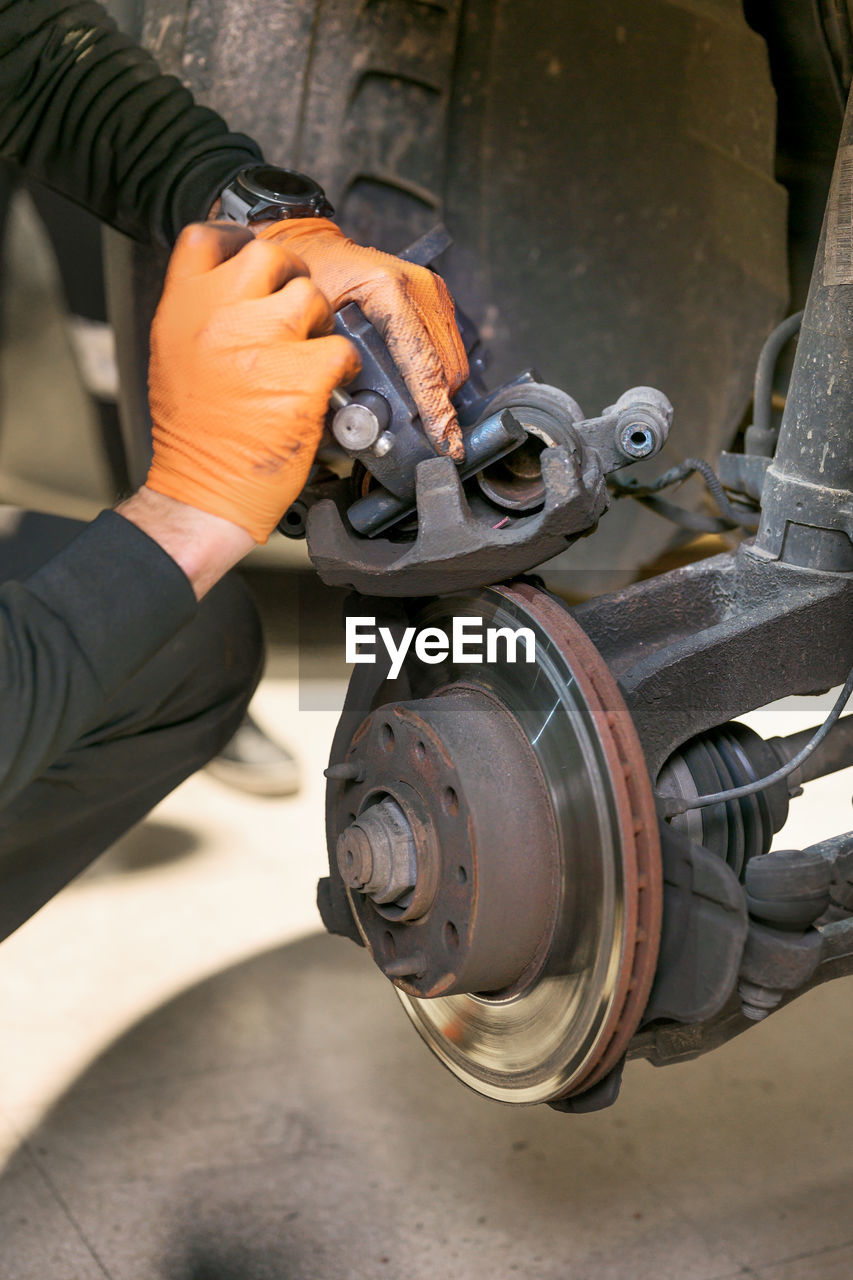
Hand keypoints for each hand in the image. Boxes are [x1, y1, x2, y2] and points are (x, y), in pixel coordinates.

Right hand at [145, 222, 360, 542]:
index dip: (237, 242)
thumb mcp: (174, 357)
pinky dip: (342, 366)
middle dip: (290, 280)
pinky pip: (340, 349)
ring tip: (307, 355)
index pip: (207, 237)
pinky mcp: (301, 378)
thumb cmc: (193, 435)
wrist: (203, 492)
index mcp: (182, 308)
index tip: (251, 258)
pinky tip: (326, 385)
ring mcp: (262, 344)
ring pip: (312, 297)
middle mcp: (220, 317)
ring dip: (319, 323)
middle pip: (270, 256)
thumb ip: (201, 313)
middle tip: (294, 312)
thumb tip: (234, 288)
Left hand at [254, 218, 468, 460]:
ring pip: (454, 364)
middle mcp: (419, 287)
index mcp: (388, 290)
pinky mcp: (438, 298)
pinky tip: (416, 387)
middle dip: (435, 407)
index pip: (423, 364)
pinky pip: (450, 350)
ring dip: (438, 393)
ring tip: (415, 413)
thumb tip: (352, 424)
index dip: (435, 410)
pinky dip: (437, 375)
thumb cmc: (306, 283)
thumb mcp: (311, 327)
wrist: (313, 248)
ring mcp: (433, 291)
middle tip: (416, 434)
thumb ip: (333, 372)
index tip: (446, 443)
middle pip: (445, 369)